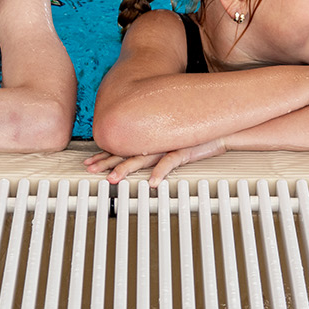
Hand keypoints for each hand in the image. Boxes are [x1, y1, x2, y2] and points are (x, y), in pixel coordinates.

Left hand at [85, 138, 227, 187]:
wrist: (219, 126)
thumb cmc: (195, 134)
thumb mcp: (171, 140)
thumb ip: (155, 146)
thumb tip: (140, 154)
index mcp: (150, 138)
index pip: (122, 147)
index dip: (104, 155)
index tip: (89, 162)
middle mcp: (155, 140)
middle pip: (126, 152)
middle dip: (106, 161)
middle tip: (90, 169)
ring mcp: (168, 144)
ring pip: (142, 158)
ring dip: (126, 169)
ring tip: (113, 179)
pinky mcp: (183, 149)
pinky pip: (170, 162)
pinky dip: (161, 172)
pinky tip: (152, 183)